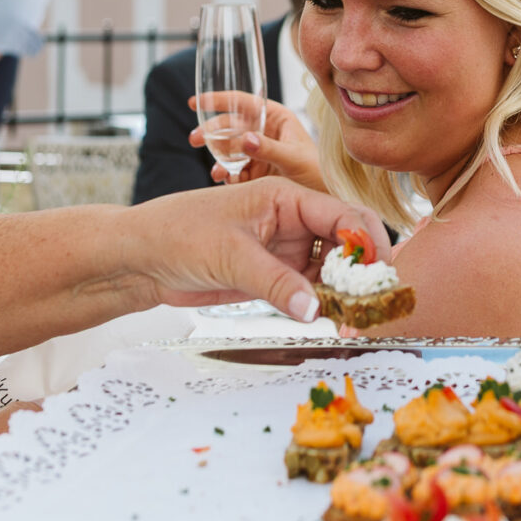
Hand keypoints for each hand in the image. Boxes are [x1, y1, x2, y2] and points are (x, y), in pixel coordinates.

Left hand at [127, 178, 386, 321]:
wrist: (142, 257)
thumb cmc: (179, 235)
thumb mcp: (231, 256)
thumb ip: (276, 283)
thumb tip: (316, 309)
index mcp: (287, 197)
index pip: (344, 215)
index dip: (366, 244)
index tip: (378, 277)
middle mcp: (294, 221)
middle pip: (347, 242)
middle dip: (362, 272)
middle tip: (371, 307)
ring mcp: (286, 249)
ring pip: (333, 270)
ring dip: (346, 294)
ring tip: (354, 322)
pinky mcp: (275, 274)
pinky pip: (311, 289)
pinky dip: (324, 304)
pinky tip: (332, 321)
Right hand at [189, 94, 323, 190]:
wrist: (324, 200)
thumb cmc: (318, 173)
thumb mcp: (295, 159)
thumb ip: (269, 149)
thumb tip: (245, 139)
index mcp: (276, 118)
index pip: (243, 103)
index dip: (219, 100)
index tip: (196, 101)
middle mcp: (264, 132)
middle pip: (230, 126)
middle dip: (211, 132)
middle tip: (194, 139)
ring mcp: (257, 152)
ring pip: (228, 148)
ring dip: (217, 157)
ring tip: (217, 171)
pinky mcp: (254, 172)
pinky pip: (233, 169)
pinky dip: (226, 174)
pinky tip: (225, 180)